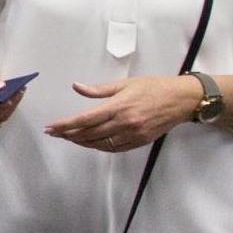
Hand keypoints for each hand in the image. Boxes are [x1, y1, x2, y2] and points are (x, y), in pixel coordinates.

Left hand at [44, 77, 199, 152]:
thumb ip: (99, 90)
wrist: (181, 99)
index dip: (65, 125)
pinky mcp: (139, 142)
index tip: (51, 127)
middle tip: (54, 133)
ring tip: (69, 137)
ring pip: (99, 144)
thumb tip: (77, 87)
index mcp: (118, 106)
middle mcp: (124, 123)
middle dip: (68, 135)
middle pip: (88, 134)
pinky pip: (114, 148)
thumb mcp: (125, 84)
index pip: (84, 120)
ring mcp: (132, 134)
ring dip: (81, 142)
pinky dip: (99, 146)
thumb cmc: (153, 87)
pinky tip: (90, 142)